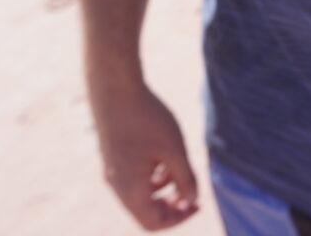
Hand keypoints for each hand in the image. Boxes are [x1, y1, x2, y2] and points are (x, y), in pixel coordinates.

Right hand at [89, 78, 198, 230]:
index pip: (153, 223)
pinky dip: (152, 177)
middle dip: (171, 207)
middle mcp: (117, 185)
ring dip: (163, 190)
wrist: (115, 89)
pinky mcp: (113, 157)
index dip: (178, 219)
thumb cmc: (147, 119)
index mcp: (130, 189)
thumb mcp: (174, 150)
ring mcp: (112, 171)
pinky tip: (165, 158)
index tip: (197, 203)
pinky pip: (134, 179)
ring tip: (181, 171)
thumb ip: (186, 178)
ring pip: (140, 195)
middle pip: (145, 212)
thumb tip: (192, 199)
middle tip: (192, 195)